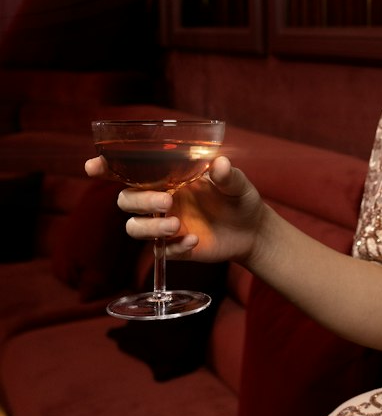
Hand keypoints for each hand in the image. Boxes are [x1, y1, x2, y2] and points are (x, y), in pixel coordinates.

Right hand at [84, 154, 264, 266]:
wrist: (254, 230)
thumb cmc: (240, 198)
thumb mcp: (238, 183)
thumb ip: (227, 174)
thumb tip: (220, 164)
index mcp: (168, 178)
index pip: (130, 172)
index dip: (107, 168)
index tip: (93, 166)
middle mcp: (160, 201)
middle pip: (126, 200)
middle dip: (140, 201)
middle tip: (168, 202)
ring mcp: (165, 226)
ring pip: (134, 228)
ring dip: (149, 227)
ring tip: (177, 225)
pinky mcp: (175, 248)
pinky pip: (160, 251)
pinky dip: (174, 247)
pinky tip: (195, 241)